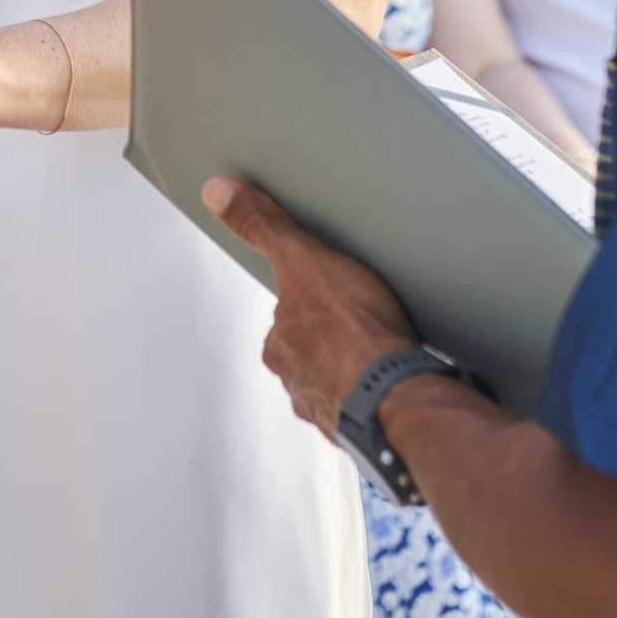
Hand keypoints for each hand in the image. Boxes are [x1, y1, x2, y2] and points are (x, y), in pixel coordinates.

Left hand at [202, 177, 417, 438]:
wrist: (397, 393)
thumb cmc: (353, 331)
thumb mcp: (302, 259)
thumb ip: (263, 227)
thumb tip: (218, 193)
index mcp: (280, 344)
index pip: (288, 314)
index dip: (312, 300)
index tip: (333, 294)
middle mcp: (297, 379)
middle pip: (309, 350)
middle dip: (332, 337)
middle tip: (361, 319)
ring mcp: (330, 405)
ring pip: (337, 379)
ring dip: (353, 367)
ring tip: (380, 349)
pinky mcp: (365, 424)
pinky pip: (366, 402)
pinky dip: (376, 390)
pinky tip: (394, 378)